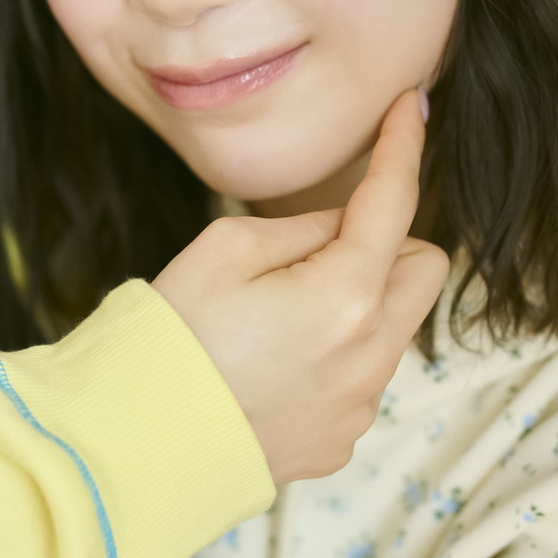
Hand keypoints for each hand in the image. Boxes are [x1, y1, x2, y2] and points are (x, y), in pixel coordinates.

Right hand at [153, 90, 448, 483]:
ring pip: (392, 329)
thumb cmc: (168, 340)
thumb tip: (341, 230)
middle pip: (425, 269)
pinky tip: (271, 373)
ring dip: (357, 308)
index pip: (395, 202)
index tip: (410, 110)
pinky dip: (332, 364)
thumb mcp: (222, 250)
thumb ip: (300, 228)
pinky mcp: (340, 442)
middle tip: (319, 251)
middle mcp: (369, 356)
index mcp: (343, 295)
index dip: (402, 146)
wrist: (133, 448)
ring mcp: (359, 406)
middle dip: (388, 246)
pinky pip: (360, 381)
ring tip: (278, 324)